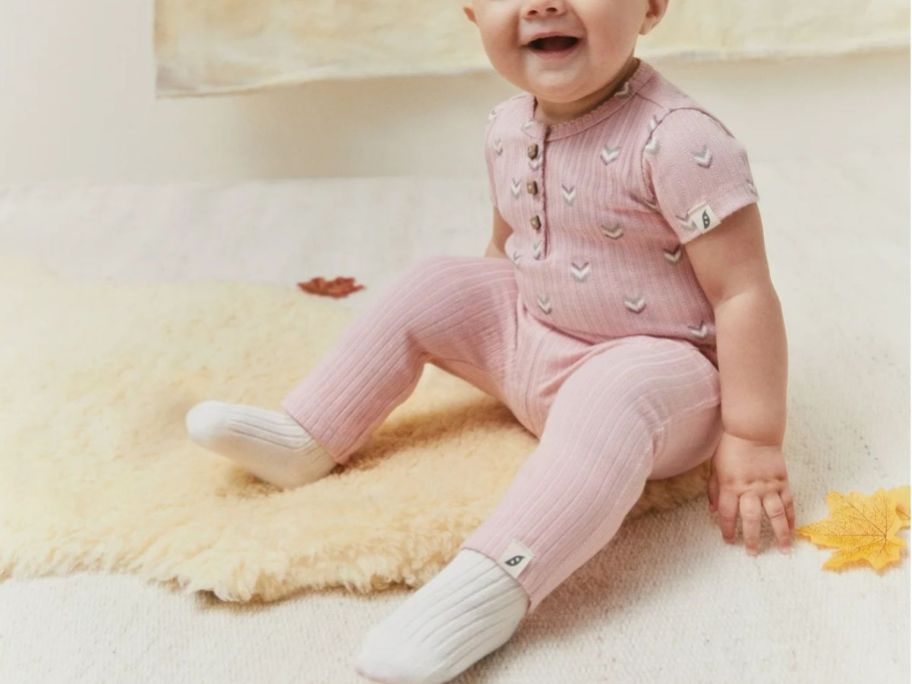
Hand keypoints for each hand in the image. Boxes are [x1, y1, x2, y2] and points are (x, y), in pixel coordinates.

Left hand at [707, 431, 795, 554]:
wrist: (752, 432)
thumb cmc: (730, 449)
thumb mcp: (715, 468)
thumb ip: (713, 490)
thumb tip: (711, 511)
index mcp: (730, 486)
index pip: (727, 513)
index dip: (727, 529)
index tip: (729, 540)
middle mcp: (749, 489)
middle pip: (751, 518)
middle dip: (752, 538)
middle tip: (753, 552)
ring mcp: (768, 486)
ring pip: (775, 514)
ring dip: (779, 533)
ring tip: (783, 549)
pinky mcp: (782, 481)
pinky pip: (788, 503)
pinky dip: (791, 518)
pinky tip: (793, 530)